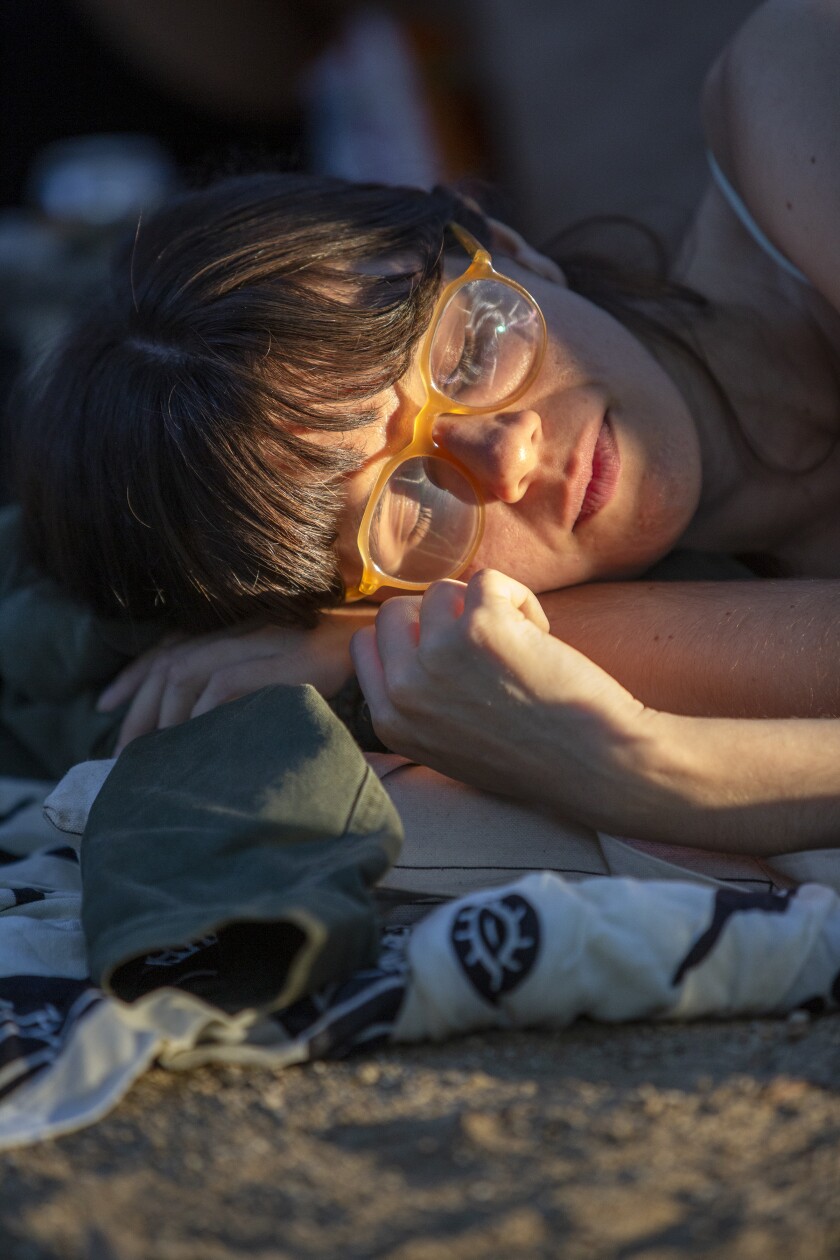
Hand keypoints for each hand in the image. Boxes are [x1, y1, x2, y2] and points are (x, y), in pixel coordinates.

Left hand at [99, 611, 371, 752]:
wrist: (386, 655)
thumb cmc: (332, 673)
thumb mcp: (274, 676)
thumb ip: (238, 687)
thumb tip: (194, 724)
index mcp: (236, 631)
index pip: (169, 648)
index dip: (133, 675)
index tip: (105, 705)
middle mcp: (243, 630)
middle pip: (170, 662)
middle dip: (140, 708)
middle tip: (124, 751)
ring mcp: (264, 642)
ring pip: (189, 670)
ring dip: (165, 714)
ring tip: (155, 752)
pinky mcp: (285, 660)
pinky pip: (226, 682)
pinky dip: (204, 710)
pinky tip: (196, 736)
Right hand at [350, 570, 663, 830]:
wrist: (595, 765)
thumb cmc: (533, 756)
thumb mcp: (446, 745)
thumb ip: (418, 700)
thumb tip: (411, 641)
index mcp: (391, 720)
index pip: (366, 645)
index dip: (408, 637)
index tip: (447, 648)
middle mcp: (406, 688)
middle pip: (396, 611)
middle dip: (441, 617)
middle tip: (486, 643)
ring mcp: (440, 653)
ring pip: (443, 590)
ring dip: (484, 607)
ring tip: (519, 644)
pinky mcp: (481, 625)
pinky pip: (488, 579)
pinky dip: (520, 598)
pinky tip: (541, 636)